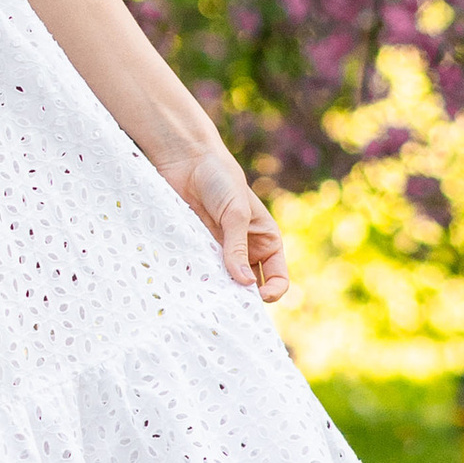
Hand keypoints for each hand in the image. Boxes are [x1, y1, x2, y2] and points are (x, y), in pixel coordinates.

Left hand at [177, 149, 289, 301]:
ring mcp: (220, 252)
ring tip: (208, 294)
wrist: (186, 160)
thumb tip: (245, 283)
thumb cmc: (220, 180)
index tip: (256, 296)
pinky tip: (190, 283)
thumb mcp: (236, 213)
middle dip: (241, 297)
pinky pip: (200, 272)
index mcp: (265, 241)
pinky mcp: (197, 249)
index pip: (277, 278)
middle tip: (228, 302)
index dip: (271, 292)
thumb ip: (238, 247)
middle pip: (249, 287)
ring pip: (223, 283)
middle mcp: (245, 251)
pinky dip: (197, 280)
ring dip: (217, 290)